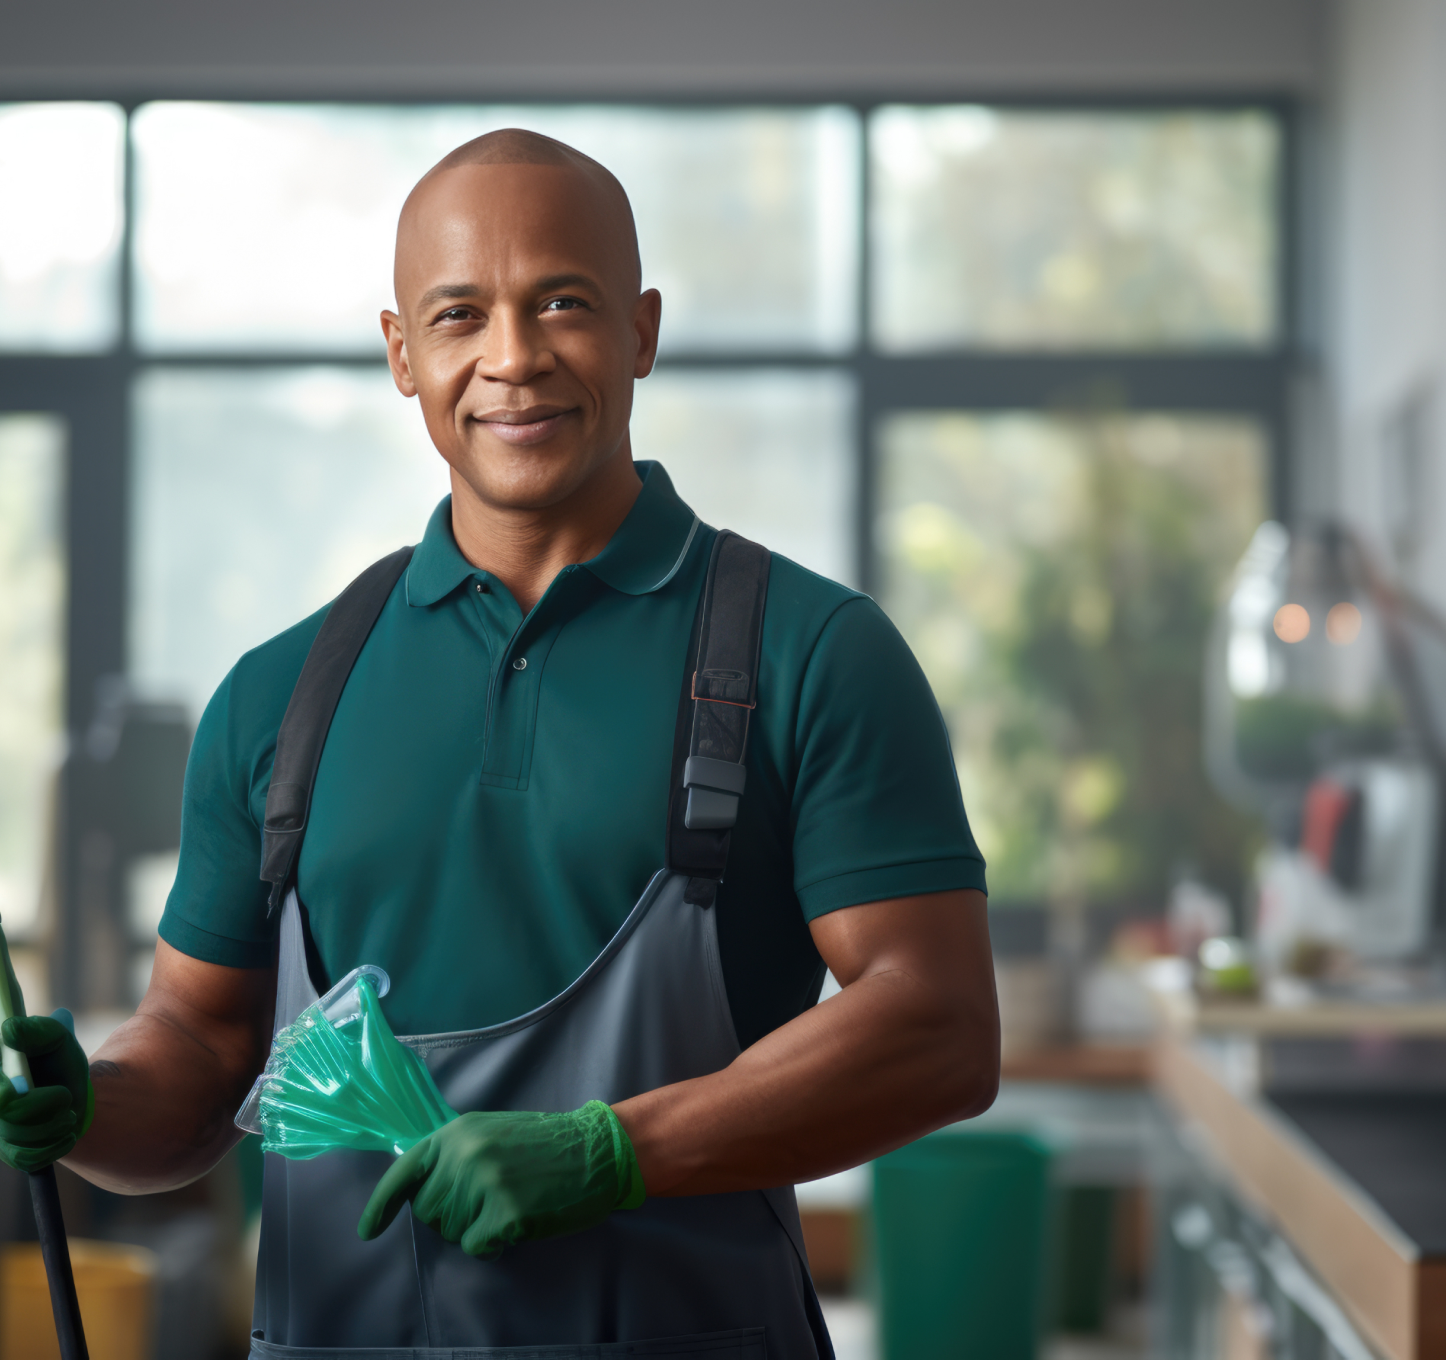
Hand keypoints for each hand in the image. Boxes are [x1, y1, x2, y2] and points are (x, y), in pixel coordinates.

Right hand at [0, 1011, 93, 1172]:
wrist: (74, 1092)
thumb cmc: (59, 1059)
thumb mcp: (56, 1038)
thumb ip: (37, 1030)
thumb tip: (9, 1030)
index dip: (3, 1093)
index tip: (20, 1088)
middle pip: (8, 1114)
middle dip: (42, 1106)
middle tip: (65, 1097)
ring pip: (20, 1138)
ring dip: (55, 1125)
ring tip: (69, 1114)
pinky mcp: (10, 1154)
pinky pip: (27, 1160)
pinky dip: (54, 1147)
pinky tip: (66, 1135)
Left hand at [357, 1100, 644, 1256]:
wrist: (597, 1150)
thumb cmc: (544, 1144)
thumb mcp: (491, 1133)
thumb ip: (454, 1154)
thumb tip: (418, 1189)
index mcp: (457, 1133)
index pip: (405, 1172)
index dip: (382, 1205)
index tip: (368, 1231)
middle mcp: (464, 1154)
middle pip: (429, 1211)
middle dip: (454, 1215)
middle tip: (491, 1197)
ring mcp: (485, 1182)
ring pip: (453, 1232)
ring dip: (477, 1229)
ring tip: (509, 1203)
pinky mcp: (505, 1212)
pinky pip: (478, 1247)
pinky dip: (495, 1243)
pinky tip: (518, 1221)